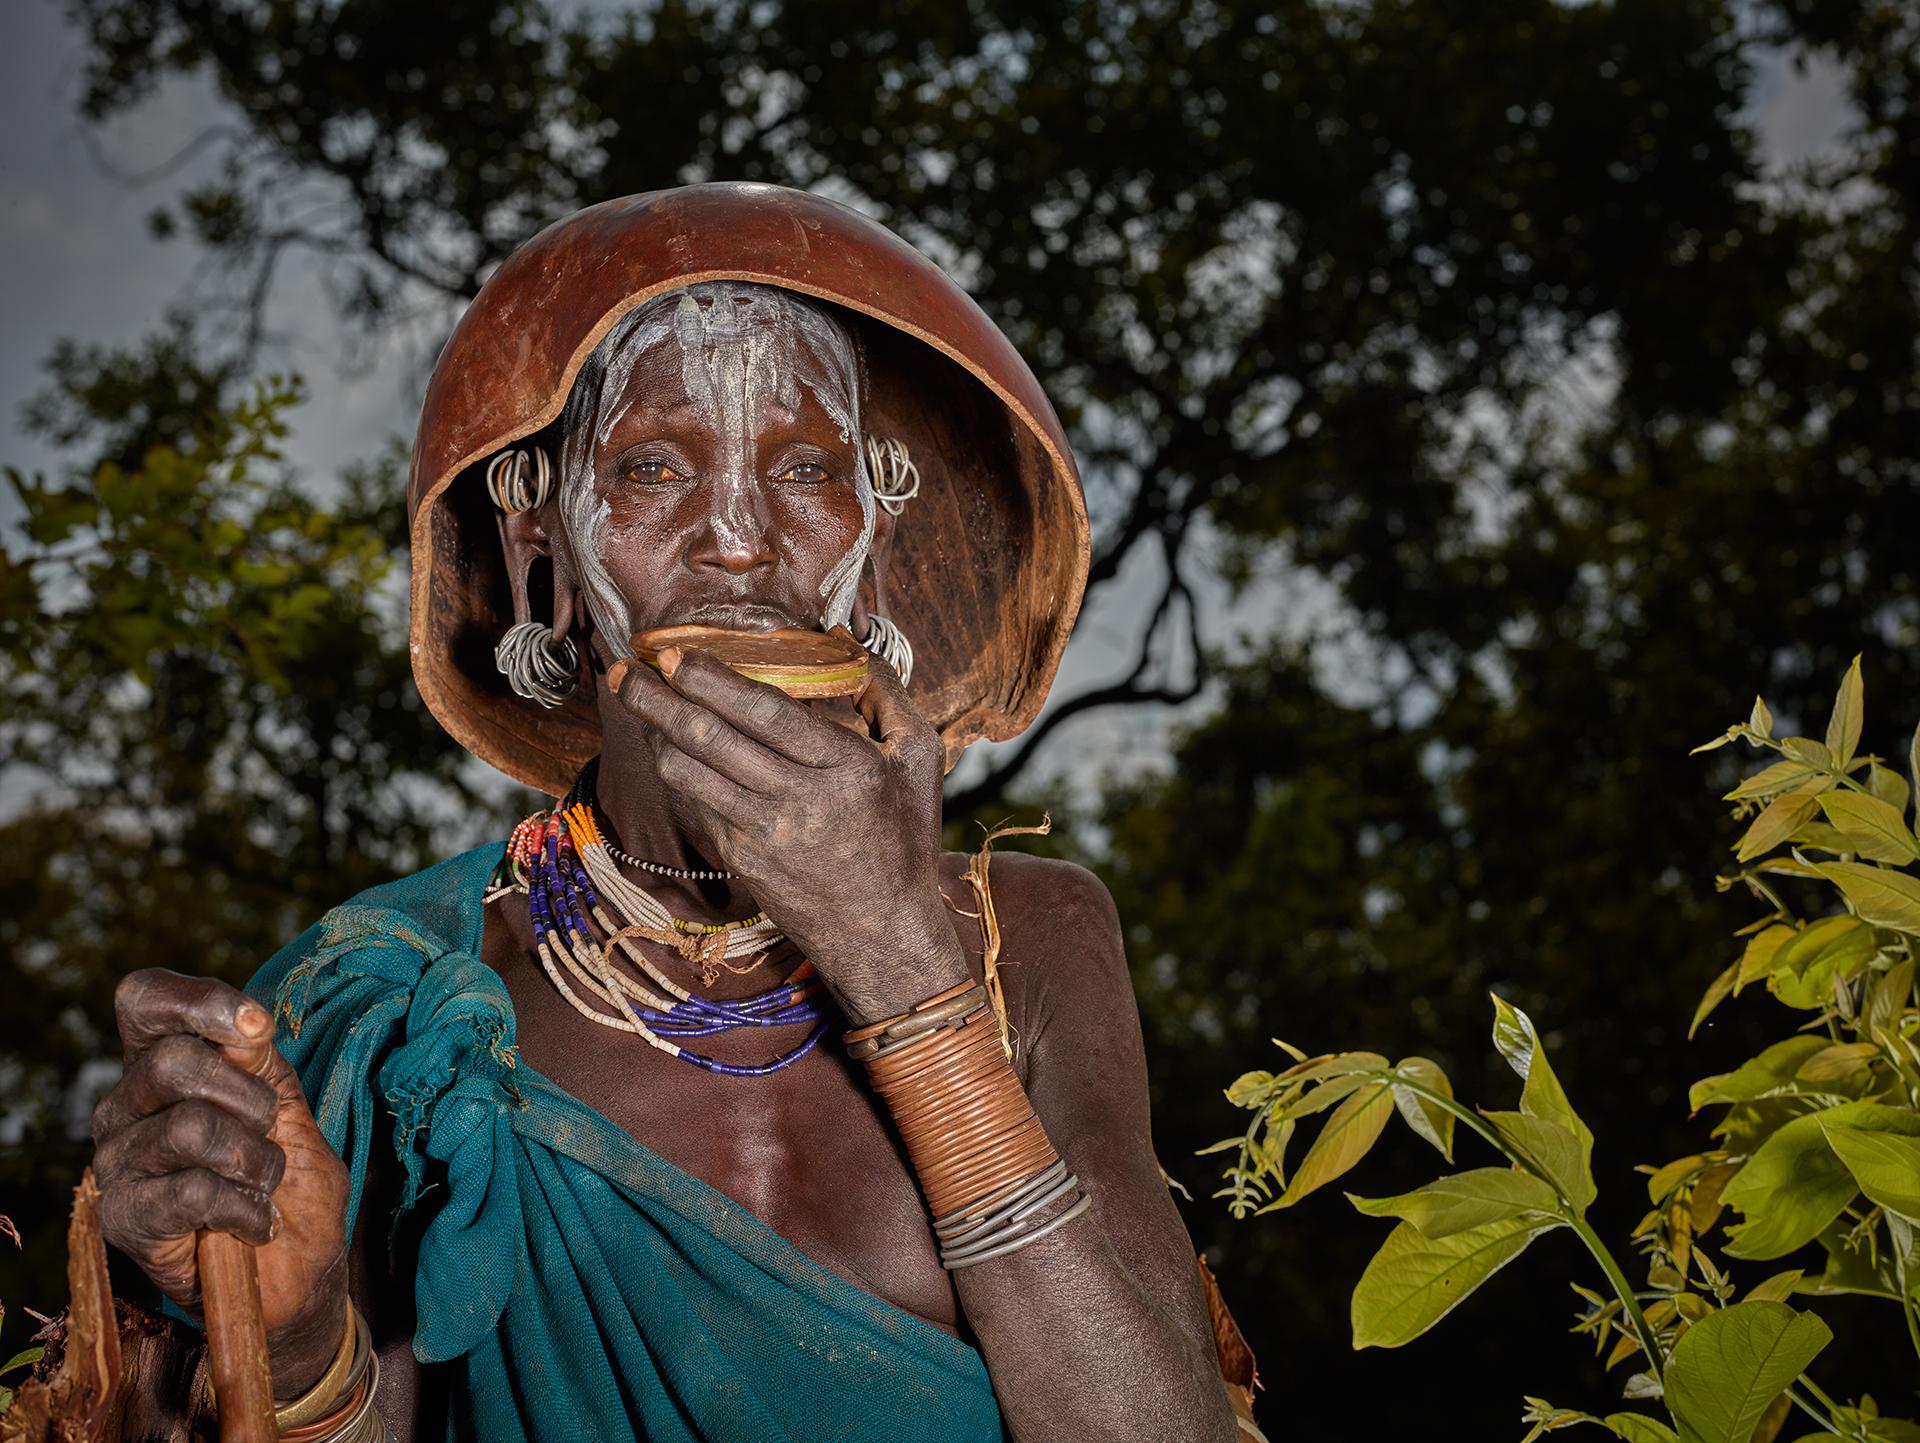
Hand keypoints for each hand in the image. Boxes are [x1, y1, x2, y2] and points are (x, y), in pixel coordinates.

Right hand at [92, 970, 350, 1393]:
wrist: (297, 1275)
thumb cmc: (292, 1187)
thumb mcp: (293, 1113)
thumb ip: (265, 1069)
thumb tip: (246, 1027)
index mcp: (162, 1066)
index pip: (145, 1001)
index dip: (196, 1001)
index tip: (254, 1028)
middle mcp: (127, 1107)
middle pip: (170, 1063)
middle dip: (248, 1099)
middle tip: (269, 1135)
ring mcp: (117, 1163)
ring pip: (187, 1127)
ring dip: (255, 1159)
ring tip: (263, 1185)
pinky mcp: (122, 1219)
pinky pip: (191, 1191)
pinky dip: (245, 1208)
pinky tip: (255, 1224)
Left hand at [614, 641, 967, 1021]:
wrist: (883, 935)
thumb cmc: (905, 839)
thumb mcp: (919, 759)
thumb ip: (886, 693)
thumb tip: (841, 638)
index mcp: (848, 769)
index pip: (765, 714)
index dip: (712, 681)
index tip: (676, 655)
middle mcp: (800, 803)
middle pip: (711, 739)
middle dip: (659, 697)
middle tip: (626, 668)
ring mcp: (764, 835)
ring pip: (689, 772)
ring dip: (654, 731)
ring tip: (636, 698)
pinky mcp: (740, 860)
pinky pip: (695, 802)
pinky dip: (676, 767)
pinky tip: (667, 743)